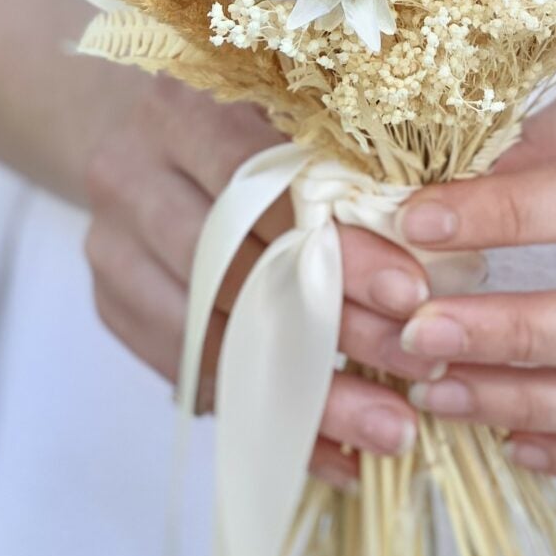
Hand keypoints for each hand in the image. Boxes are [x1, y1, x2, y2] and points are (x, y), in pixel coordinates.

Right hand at [84, 75, 466, 487]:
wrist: (128, 122)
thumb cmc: (238, 111)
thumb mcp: (285, 105)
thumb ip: (345, 149)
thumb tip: (444, 222)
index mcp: (183, 108)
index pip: (268, 189)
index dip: (339, 245)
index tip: (412, 294)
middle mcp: (133, 174)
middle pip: (240, 269)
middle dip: (334, 328)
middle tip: (417, 373)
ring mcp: (112, 245)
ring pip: (215, 336)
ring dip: (307, 393)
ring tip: (389, 431)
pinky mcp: (110, 302)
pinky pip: (190, 374)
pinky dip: (264, 414)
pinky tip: (331, 450)